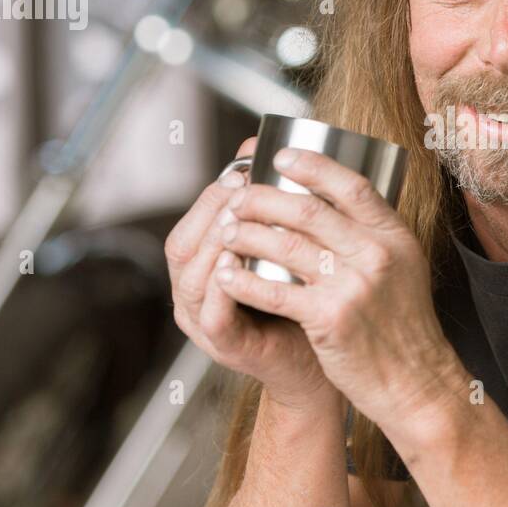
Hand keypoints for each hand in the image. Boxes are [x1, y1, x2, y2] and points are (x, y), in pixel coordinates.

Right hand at [164, 136, 339, 413]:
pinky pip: (212, 311)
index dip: (213, 193)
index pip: (193, 222)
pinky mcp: (223, 345)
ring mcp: (203, 322)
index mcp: (204, 269)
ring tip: (242, 215)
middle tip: (243, 187)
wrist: (324, 363)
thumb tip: (257, 144)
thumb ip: (268, 204)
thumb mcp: (286, 245)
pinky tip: (241, 261)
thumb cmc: (305, 300)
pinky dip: (224, 284)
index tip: (243, 168)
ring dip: (215, 242)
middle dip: (211, 211)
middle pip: (183, 245)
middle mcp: (194, 294)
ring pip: (193, 275)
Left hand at [211, 147, 468, 437]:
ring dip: (247, 234)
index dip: (312, 166)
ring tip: (227, 230)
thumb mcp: (404, 268)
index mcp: (395, 237)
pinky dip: (244, 280)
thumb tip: (333, 200)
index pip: (351, 186)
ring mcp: (353, 286)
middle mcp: (376, 255)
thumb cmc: (404, 326)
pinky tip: (227, 273)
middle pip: (309, 210)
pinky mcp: (329, 319)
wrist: (415, 380)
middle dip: (264, 198)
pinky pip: (274, 291)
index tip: (280, 157)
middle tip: (239, 197)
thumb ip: (374, 236)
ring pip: (285, 246)